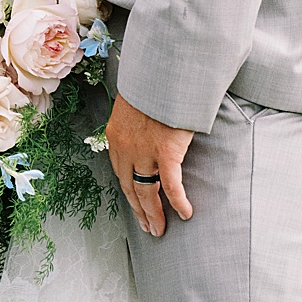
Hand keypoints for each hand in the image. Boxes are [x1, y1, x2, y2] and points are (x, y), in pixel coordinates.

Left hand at [106, 91, 193, 236]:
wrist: (162, 72)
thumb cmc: (151, 83)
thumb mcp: (133, 102)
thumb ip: (135, 120)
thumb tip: (144, 128)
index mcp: (116, 135)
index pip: (120, 171)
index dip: (129, 191)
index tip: (136, 203)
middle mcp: (126, 148)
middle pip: (130, 188)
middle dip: (139, 210)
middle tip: (147, 226)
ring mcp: (145, 152)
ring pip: (148, 193)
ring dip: (153, 214)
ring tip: (159, 230)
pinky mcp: (166, 153)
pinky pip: (172, 186)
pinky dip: (178, 202)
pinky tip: (185, 213)